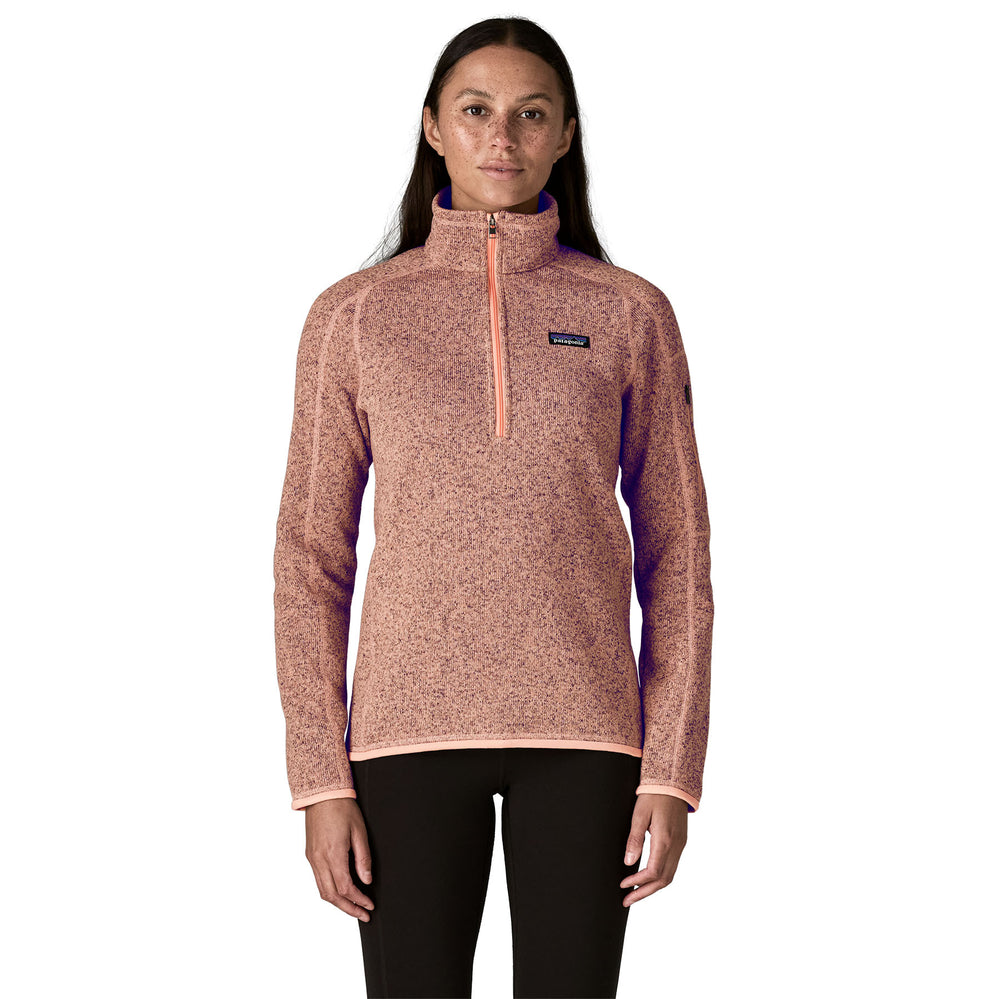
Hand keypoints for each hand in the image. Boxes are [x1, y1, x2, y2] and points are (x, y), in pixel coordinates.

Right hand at [304, 797, 375, 921]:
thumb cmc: (342, 808)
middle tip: (363, 914)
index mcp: (333, 854)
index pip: (346, 888)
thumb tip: (366, 880)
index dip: (358, 900)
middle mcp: (319, 859)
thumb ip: (363, 858)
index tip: (369, 905)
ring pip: (322, 890)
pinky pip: (318, 880)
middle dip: (348, 909)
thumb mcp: (359, 831)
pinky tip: (341, 891)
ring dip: (338, 903)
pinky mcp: (310, 855)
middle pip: (332, 895)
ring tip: (353, 908)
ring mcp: (312, 858)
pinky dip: (329, 890)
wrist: (322, 794)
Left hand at [620, 793, 687, 905]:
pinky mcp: (681, 842)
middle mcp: (676, 846)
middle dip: (644, 893)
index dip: (637, 883)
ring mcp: (681, 845)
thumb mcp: (639, 815)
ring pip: (670, 876)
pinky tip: (648, 878)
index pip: (653, 872)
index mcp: (664, 840)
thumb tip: (628, 862)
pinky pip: (673, 867)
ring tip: (635, 893)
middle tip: (627, 900)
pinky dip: (660, 877)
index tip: (623, 885)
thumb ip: (634, 839)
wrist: (673, 783)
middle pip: (663, 880)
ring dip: (653, 887)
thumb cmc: (653, 796)